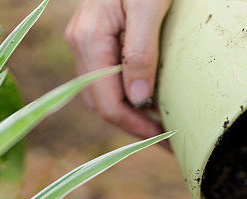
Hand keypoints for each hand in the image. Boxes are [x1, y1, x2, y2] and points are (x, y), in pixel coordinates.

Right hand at [65, 0, 170, 137]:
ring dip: (129, 111)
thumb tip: (138, 100)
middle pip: (101, 103)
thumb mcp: (148, 8)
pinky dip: (125, 93)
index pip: (107, 103)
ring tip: (159, 123)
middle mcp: (80, 42)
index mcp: (89, 39)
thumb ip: (140, 52)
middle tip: (166, 138)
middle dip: (132, 125)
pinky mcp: (95, 34)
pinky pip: (105, 75)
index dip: (136, 126)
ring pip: (101, 91)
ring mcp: (84, 39)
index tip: (165, 137)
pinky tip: (148, 97)